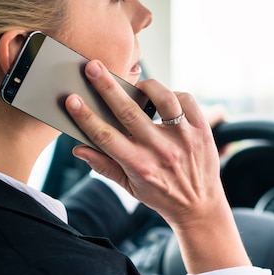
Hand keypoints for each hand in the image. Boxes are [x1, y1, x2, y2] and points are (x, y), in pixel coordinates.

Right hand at [65, 60, 249, 272]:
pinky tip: (165, 99)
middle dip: (107, 87)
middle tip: (92, 67)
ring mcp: (183, 138)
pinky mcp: (202, 130)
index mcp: (139, 165)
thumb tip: (78, 149)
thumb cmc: (162, 195)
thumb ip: (104, 166)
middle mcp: (161, 150)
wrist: (200, 207)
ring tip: (138, 85)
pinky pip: (186, 100)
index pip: (105, 136)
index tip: (71, 100)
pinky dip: (174, 94)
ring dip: (147, 86)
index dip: (86, 117)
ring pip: (164, 99)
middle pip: (129, 112)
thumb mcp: (130, 187)